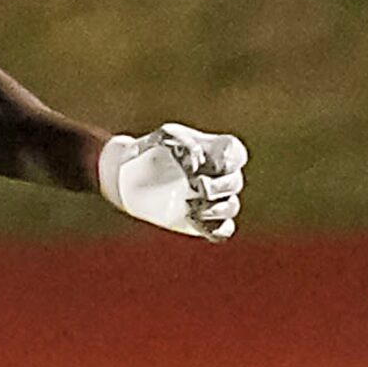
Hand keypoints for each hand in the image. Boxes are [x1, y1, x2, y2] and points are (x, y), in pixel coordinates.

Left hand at [98, 123, 248, 238]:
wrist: (131, 175)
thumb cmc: (151, 150)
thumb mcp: (163, 137)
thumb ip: (180, 142)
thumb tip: (194, 160)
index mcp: (216, 151)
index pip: (236, 153)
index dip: (230, 158)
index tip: (214, 161)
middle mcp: (221, 175)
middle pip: (235, 182)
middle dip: (220, 186)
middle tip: (198, 186)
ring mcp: (215, 200)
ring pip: (231, 207)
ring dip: (217, 209)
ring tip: (193, 207)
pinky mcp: (205, 221)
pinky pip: (223, 229)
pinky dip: (217, 229)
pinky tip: (197, 222)